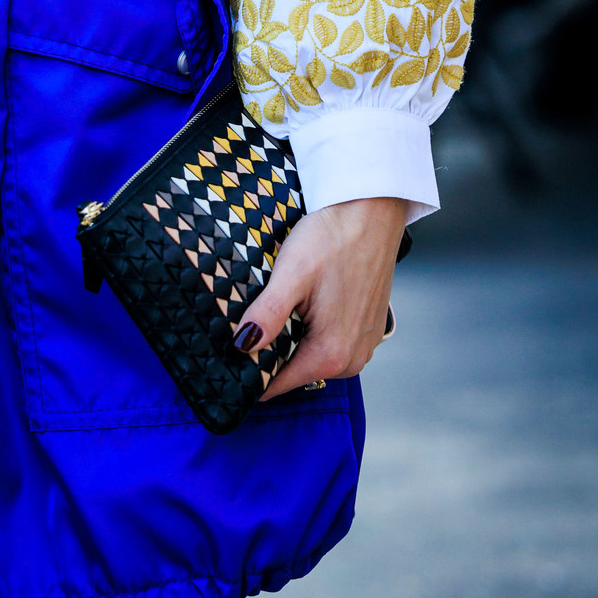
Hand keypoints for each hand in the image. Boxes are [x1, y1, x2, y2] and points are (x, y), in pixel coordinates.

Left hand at [234, 197, 406, 403]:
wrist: (371, 212)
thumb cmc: (334, 239)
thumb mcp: (291, 275)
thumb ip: (267, 315)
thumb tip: (242, 346)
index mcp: (331, 354)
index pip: (277, 385)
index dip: (249, 374)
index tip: (227, 361)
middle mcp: (352, 359)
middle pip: (295, 372)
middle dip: (269, 355)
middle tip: (247, 325)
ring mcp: (363, 345)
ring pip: (312, 357)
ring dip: (290, 341)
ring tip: (273, 312)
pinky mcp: (367, 329)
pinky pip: (330, 343)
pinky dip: (311, 331)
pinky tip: (301, 306)